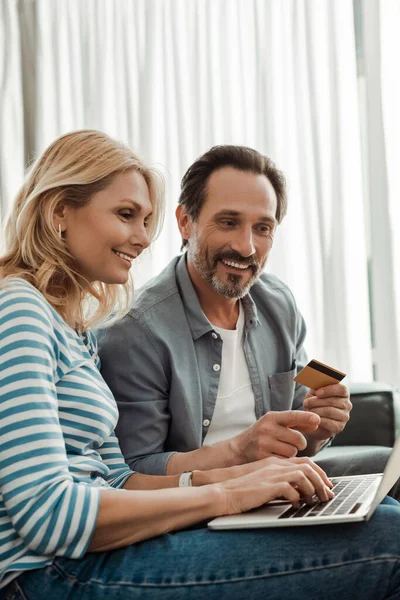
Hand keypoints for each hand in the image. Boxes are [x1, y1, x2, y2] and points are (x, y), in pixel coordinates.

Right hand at [216, 456, 333, 514]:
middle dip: (322, 481)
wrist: (224, 492)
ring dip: (314, 489)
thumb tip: (300, 493)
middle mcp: (276, 466)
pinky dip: (298, 498)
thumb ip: (281, 482)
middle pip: (308, 467)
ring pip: (303, 476)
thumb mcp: (265, 482)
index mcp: (276, 463)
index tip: (327, 484)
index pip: (305, 462)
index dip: (320, 473)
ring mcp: (272, 475)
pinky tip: (297, 505)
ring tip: (315, 501)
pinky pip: (291, 490)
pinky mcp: (268, 486)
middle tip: (327, 494)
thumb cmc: (243, 490)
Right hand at [228, 410, 320, 462]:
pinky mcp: (263, 457)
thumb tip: (316, 422)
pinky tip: (276, 456)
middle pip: (298, 438)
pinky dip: (285, 460)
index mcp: (271, 417)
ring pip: (293, 451)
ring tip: (281, 449)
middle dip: (300, 443)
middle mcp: (267, 428)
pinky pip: (285, 461)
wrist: (240, 448)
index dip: (307, 418)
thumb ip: (295, 423)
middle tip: (293, 443)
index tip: (317, 420)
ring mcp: (264, 443)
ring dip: (292, 452)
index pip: (293, 415)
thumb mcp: (275, 424)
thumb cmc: (262, 434)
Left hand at [303, 383, 351, 441]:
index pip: (342, 389)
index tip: (317, 393)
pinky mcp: (339, 427)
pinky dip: (319, 420)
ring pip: (330, 411)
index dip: (330, 390)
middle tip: (306, 402)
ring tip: (308, 410)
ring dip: (316, 410)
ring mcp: (345, 416)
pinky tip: (313, 418)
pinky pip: (329, 423)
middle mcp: (347, 404)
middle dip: (317, 401)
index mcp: (343, 393)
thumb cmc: (315, 402)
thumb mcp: (315, 392)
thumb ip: (317, 385)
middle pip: (334, 401)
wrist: (313, 419)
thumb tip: (315, 379)